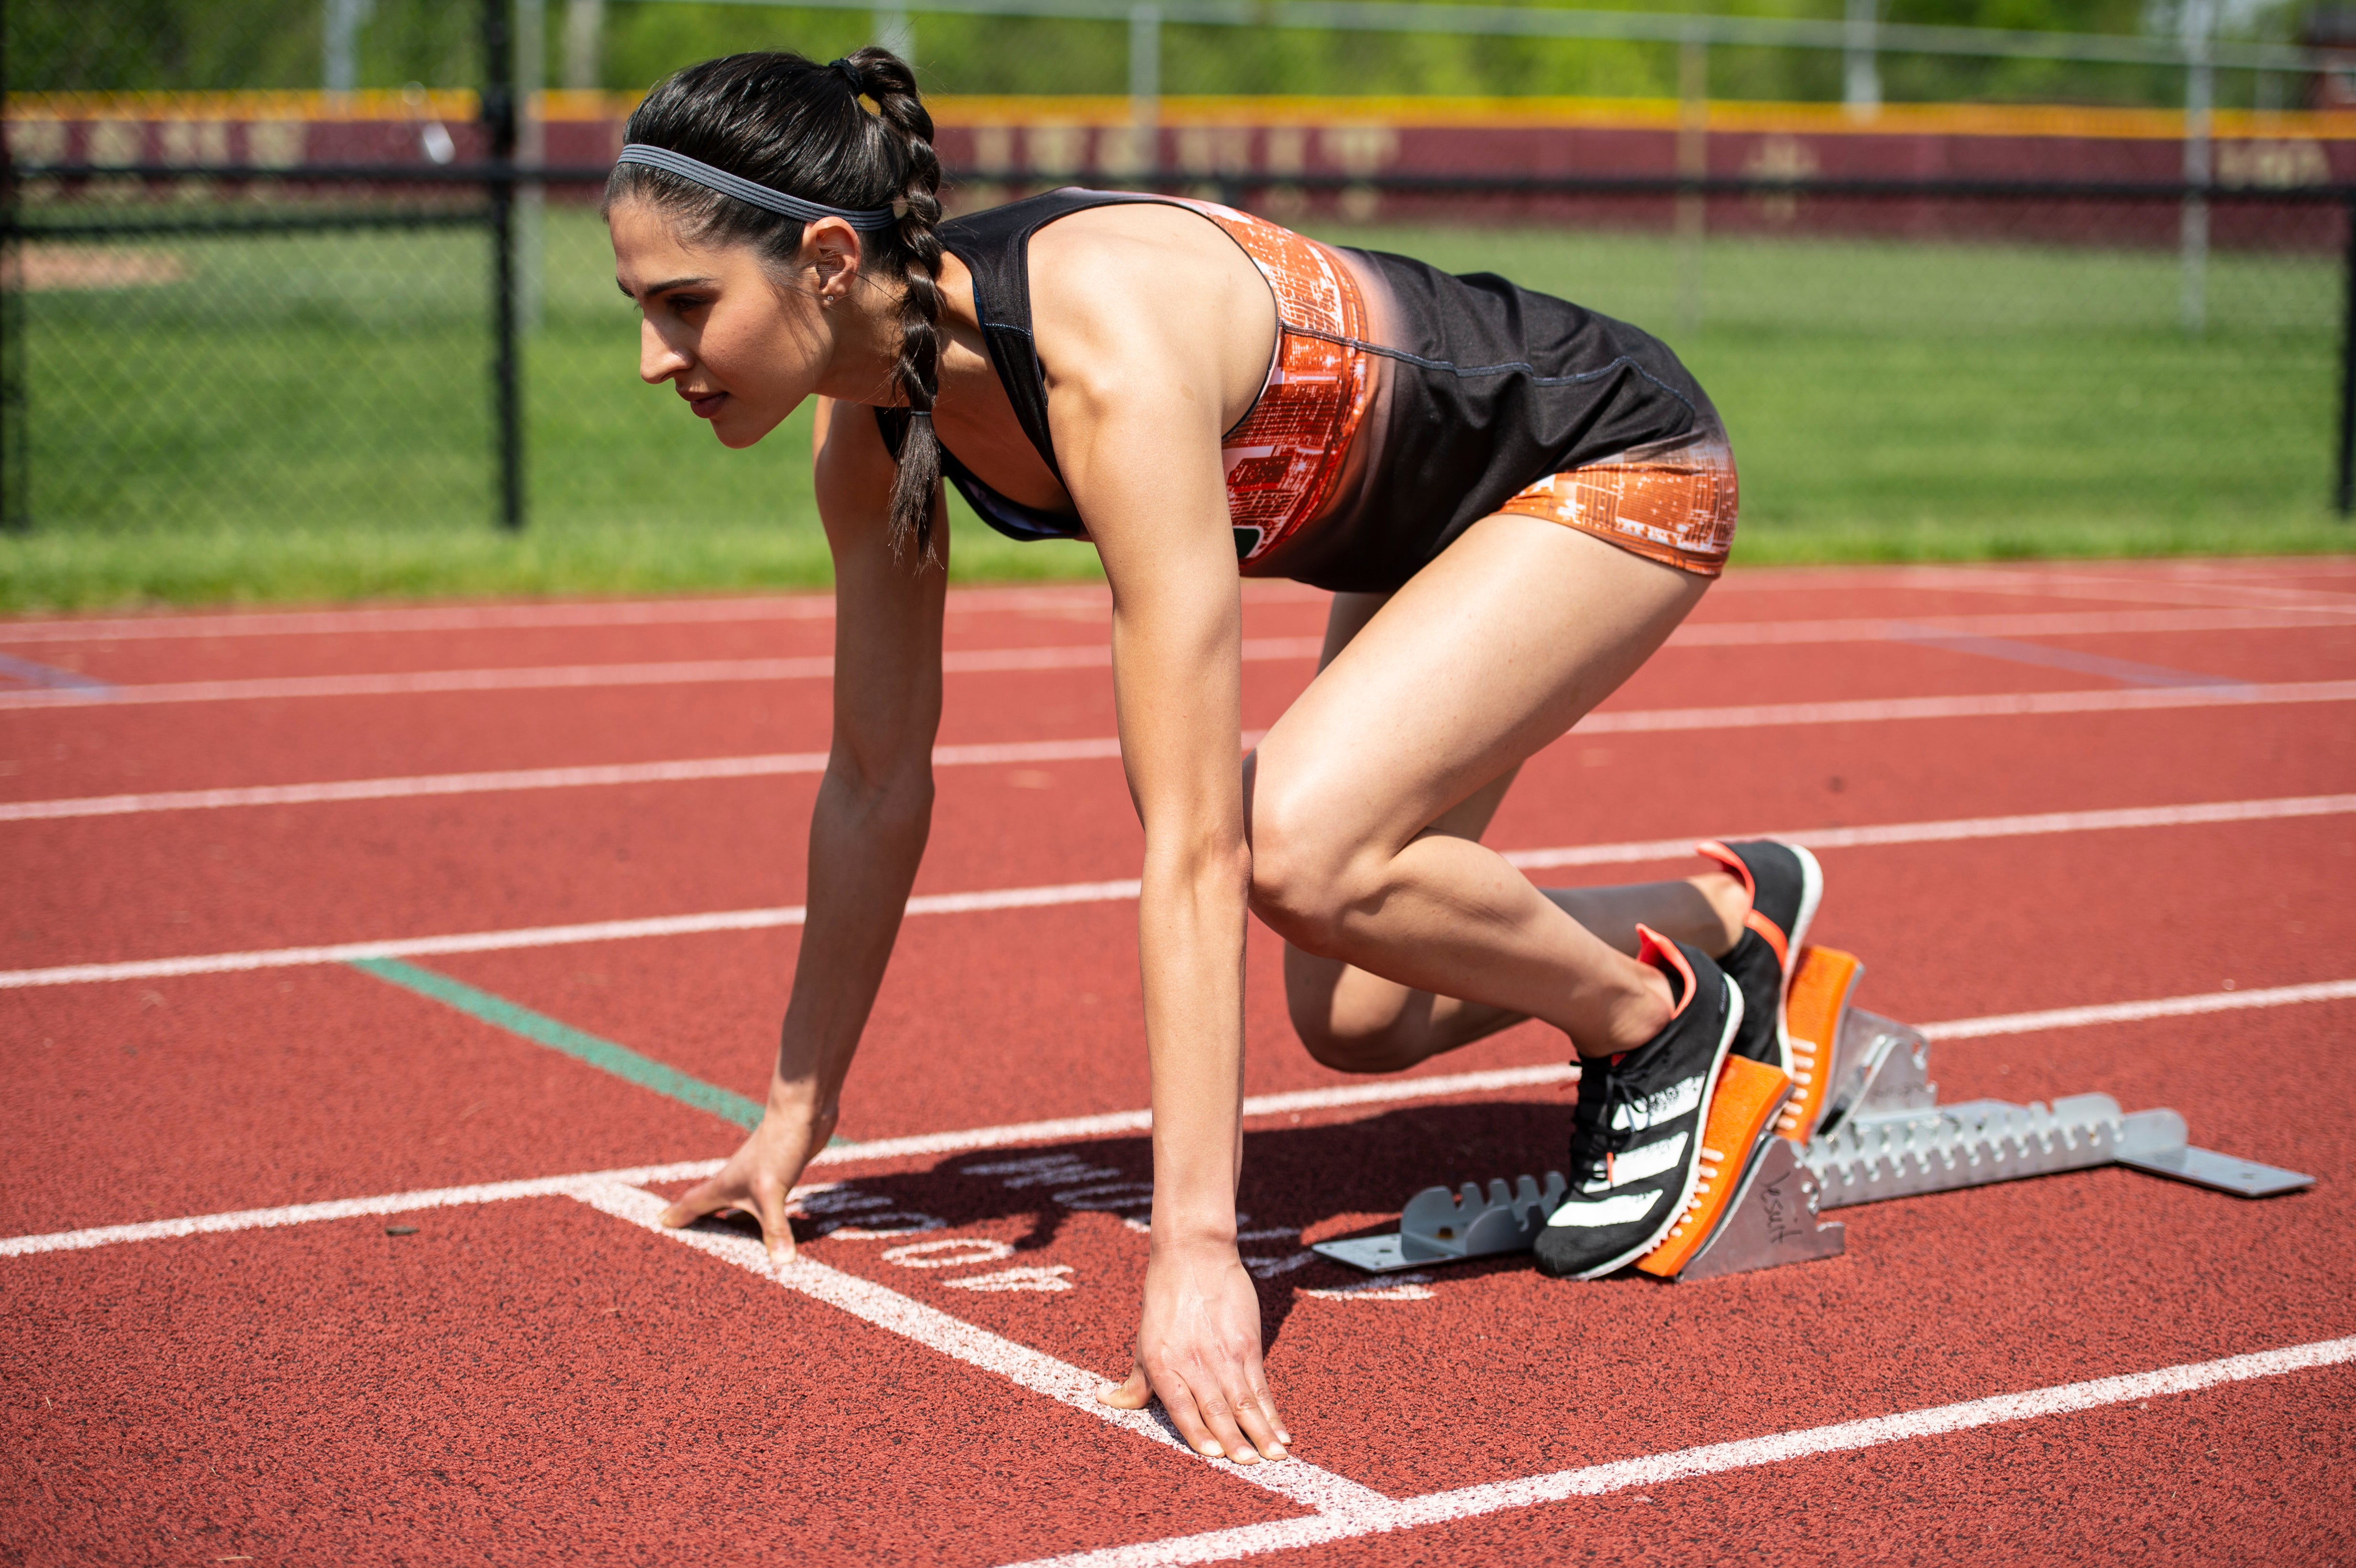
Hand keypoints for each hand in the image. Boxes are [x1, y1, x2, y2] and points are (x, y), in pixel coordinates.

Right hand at [659, 1093, 837, 1265]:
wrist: (803, 1110)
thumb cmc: (778, 1146)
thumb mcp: (773, 1192)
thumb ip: (775, 1229)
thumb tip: (784, 1264)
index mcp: (725, 1185)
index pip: (694, 1203)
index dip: (677, 1214)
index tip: (660, 1223)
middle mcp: (738, 1180)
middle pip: (713, 1204)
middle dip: (701, 1220)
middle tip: (686, 1233)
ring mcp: (759, 1175)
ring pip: (740, 1203)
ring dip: (733, 1220)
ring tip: (728, 1236)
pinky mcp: (780, 1173)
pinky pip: (766, 1200)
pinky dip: (761, 1214)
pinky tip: (773, 1220)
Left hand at [1098, 1239, 1289, 1462]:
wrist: (1194, 1254)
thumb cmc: (1164, 1298)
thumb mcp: (1143, 1340)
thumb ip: (1135, 1380)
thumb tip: (1106, 1400)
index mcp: (1164, 1363)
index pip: (1182, 1407)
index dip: (1199, 1433)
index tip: (1213, 1456)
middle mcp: (1195, 1362)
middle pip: (1218, 1408)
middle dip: (1235, 1440)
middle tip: (1250, 1466)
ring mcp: (1225, 1354)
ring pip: (1244, 1400)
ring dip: (1260, 1431)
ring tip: (1274, 1455)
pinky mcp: (1248, 1344)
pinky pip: (1260, 1384)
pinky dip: (1271, 1409)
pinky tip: (1281, 1429)